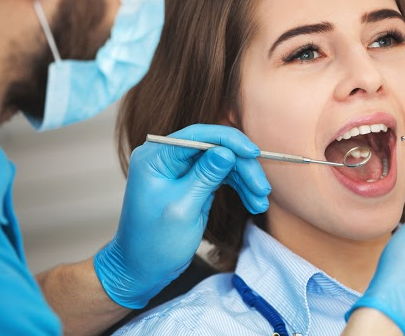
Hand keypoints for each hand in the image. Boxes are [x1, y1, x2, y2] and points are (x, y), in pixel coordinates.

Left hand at [94, 124, 270, 307]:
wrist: (142, 270)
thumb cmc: (154, 243)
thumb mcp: (184, 208)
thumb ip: (206, 176)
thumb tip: (228, 151)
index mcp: (156, 157)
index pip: (198, 135)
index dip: (230, 141)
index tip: (254, 154)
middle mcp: (168, 157)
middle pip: (215, 148)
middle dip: (242, 167)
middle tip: (262, 189)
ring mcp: (181, 169)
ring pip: (223, 162)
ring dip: (245, 180)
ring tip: (260, 203)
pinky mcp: (193, 181)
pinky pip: (221, 176)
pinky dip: (239, 188)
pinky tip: (253, 203)